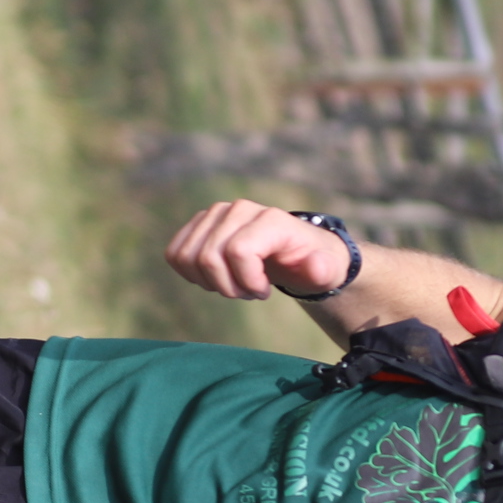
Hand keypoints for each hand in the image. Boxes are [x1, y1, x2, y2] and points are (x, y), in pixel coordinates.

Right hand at [164, 198, 347, 300]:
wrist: (297, 251)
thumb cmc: (311, 262)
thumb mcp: (327, 270)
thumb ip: (323, 269)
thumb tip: (315, 266)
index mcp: (270, 219)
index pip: (237, 251)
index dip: (246, 282)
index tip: (264, 293)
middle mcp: (239, 210)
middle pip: (209, 257)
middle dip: (227, 287)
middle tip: (248, 292)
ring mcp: (216, 214)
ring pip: (187, 256)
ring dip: (208, 281)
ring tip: (233, 283)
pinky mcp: (200, 223)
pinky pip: (175, 253)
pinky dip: (190, 274)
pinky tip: (214, 277)